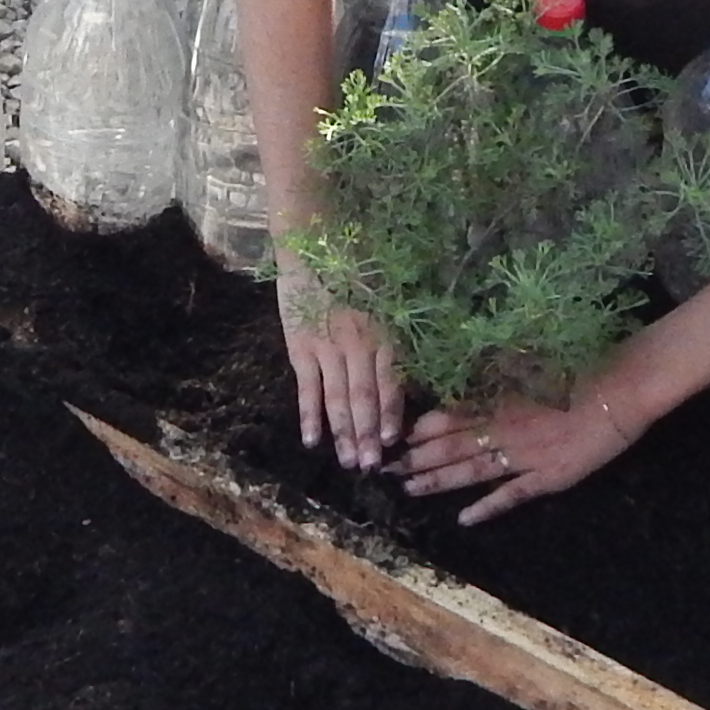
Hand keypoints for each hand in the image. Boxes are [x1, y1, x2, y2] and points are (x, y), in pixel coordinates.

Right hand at [280, 267, 405, 471]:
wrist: (313, 243)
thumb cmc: (355, 269)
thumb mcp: (386, 298)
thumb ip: (394, 333)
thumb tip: (408, 369)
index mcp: (383, 333)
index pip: (391, 382)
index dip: (392, 414)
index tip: (395, 442)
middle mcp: (359, 344)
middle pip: (365, 398)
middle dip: (369, 436)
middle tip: (371, 467)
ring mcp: (328, 347)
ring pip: (339, 398)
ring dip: (344, 433)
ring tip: (347, 462)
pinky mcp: (301, 346)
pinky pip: (307, 388)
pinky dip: (309, 415)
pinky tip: (312, 440)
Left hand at [397, 383, 652, 522]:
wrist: (621, 389)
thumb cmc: (580, 364)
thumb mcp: (531, 358)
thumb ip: (497, 368)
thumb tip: (464, 366)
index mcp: (500, 399)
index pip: (449, 417)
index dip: (420, 429)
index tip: (394, 437)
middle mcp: (505, 430)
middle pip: (452, 448)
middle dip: (417, 460)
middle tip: (386, 472)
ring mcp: (525, 458)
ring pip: (472, 473)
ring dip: (440, 483)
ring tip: (411, 491)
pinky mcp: (549, 478)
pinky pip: (512, 496)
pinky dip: (487, 508)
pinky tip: (464, 519)